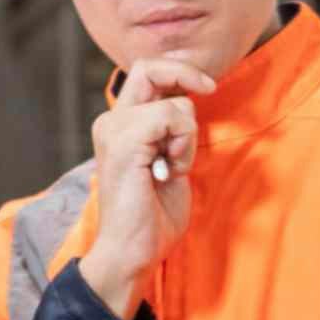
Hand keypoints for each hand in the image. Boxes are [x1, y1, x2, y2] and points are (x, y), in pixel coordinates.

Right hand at [77, 58, 213, 319]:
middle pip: (149, 68)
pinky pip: (170, 117)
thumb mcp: (169, 161)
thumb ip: (172, 131)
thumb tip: (191, 100)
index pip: (145, 73)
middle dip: (185, 74)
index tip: (207, 87)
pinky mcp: (124, 143)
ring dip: (188, 135)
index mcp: (118, 126)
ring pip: (172, 103)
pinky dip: (183, 144)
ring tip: (174, 167)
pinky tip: (171, 171)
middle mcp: (110, 122)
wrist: (132, 252)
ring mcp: (114, 131)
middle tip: (209, 92)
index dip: (179, 72)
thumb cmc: (152, 216)